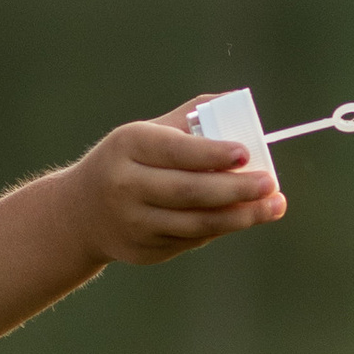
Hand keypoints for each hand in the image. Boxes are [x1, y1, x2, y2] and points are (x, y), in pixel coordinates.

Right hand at [69, 107, 284, 267]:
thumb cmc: (127, 161)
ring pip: (195, 223)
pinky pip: (191, 239)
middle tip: (271, 183)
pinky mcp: (144, 250)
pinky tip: (244, 217)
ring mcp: (133, 223)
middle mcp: (126, 186)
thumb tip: (237, 103)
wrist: (80, 213)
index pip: (174, 150)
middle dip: (235, 189)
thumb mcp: (145, 133)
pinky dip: (221, 227)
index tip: (246, 154)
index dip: (212, 153)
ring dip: (240, 216)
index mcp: (128, 146)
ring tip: (273, 206)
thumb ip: (189, 119)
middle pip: (188, 191)